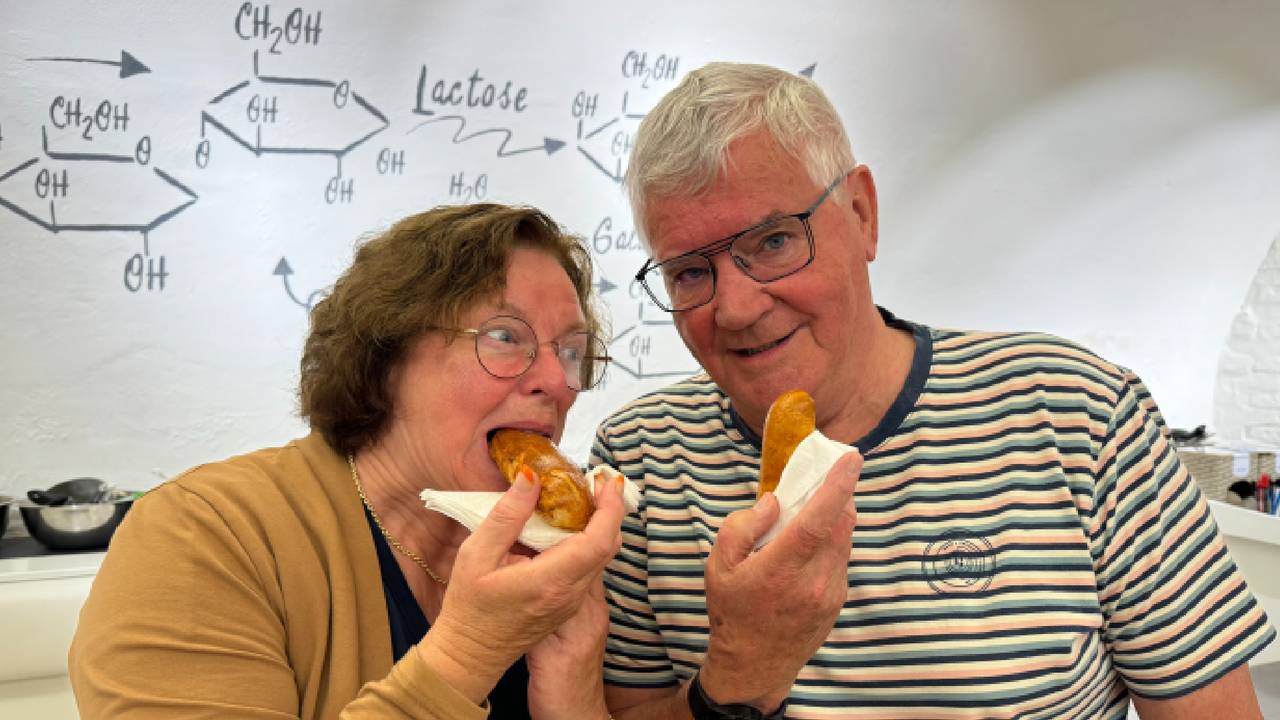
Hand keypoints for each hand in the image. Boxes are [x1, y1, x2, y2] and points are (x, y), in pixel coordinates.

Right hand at [416, 468, 625, 703]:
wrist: (470, 656)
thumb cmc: (468, 609)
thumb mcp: (477, 554)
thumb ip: (507, 515)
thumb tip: (531, 477)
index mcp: (551, 581)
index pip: (599, 541)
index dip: (610, 508)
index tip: (607, 480)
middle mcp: (570, 594)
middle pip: (608, 546)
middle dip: (609, 509)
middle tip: (596, 480)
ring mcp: (572, 602)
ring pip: (601, 557)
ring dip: (600, 524)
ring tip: (583, 495)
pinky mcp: (568, 604)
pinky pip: (589, 567)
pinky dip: (588, 540)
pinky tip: (567, 524)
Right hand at [700, 450, 862, 710]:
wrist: (753, 665)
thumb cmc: (732, 611)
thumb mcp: (718, 566)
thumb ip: (742, 527)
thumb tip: (774, 503)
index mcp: (782, 568)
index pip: (819, 519)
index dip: (838, 485)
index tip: (852, 458)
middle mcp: (814, 581)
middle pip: (841, 524)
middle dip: (839, 495)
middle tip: (825, 477)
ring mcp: (830, 592)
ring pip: (844, 541)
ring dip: (834, 520)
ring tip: (810, 514)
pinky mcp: (837, 600)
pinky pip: (840, 559)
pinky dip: (830, 543)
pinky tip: (808, 549)